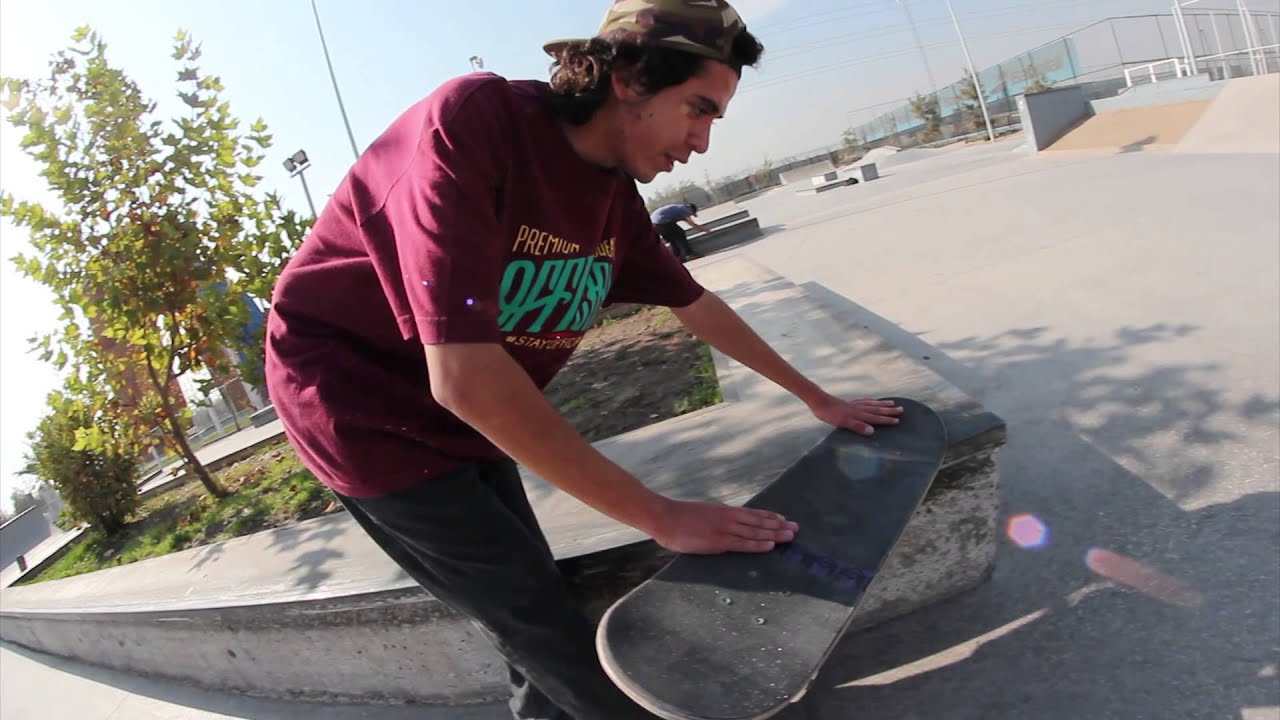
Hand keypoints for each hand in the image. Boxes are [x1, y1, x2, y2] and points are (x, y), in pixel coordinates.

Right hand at [651, 499, 797, 554]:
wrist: (665, 517)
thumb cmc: (680, 517)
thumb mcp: (703, 513)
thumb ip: (716, 519)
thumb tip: (724, 524)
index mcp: (725, 511)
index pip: (753, 514)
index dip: (770, 517)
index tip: (784, 519)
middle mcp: (729, 517)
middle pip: (759, 522)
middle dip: (779, 525)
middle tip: (796, 528)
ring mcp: (725, 529)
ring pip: (756, 532)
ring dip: (775, 534)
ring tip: (791, 536)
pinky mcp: (719, 541)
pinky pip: (743, 544)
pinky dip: (758, 544)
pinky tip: (771, 545)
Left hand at [810, 395, 903, 435]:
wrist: (819, 401)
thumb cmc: (829, 414)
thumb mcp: (843, 423)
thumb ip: (858, 426)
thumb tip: (873, 431)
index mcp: (859, 415)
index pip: (875, 418)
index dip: (886, 420)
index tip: (898, 421)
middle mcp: (859, 408)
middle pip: (877, 410)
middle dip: (889, 411)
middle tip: (901, 410)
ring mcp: (854, 404)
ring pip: (872, 404)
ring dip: (882, 405)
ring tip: (892, 403)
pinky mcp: (849, 403)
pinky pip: (864, 401)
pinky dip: (871, 401)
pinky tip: (872, 400)